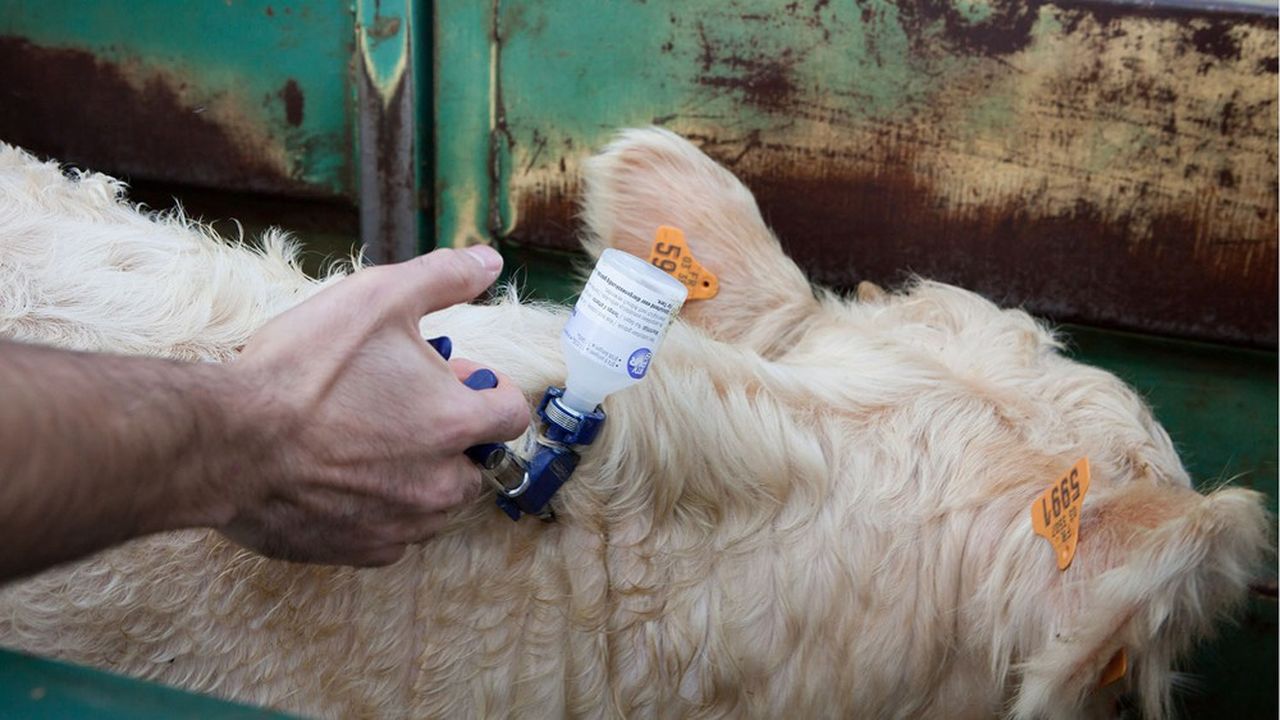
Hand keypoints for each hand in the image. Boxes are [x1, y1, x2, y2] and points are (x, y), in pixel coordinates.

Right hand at [218, 246, 529, 565]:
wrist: (225, 441)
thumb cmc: (303, 370)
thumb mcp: (377, 297)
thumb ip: (444, 277)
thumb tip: (489, 262)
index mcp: (455, 422)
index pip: (512, 413)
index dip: (488, 388)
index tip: (454, 376)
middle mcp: (439, 483)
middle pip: (475, 461)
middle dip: (452, 435)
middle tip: (401, 404)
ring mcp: (401, 524)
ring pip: (435, 502)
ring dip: (418, 474)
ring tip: (367, 438)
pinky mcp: (360, 551)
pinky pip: (392, 533)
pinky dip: (378, 508)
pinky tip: (341, 478)